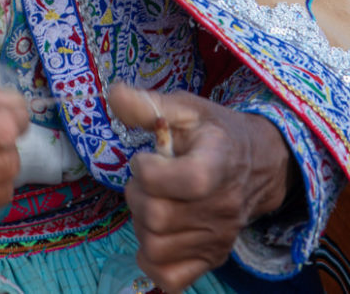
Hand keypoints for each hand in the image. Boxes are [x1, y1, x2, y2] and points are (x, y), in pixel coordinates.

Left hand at [109, 83, 295, 293]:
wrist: (257, 163)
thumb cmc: (214, 132)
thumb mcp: (185, 108)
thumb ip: (147, 104)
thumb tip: (113, 95)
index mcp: (217, 164)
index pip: (186, 181)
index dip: (149, 169)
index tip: (147, 156)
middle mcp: (222, 208)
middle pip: (158, 217)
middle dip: (137, 193)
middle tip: (146, 179)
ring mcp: (218, 239)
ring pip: (155, 246)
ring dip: (140, 222)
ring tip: (153, 201)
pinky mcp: (212, 259)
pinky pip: (170, 278)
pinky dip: (151, 259)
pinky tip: (153, 233)